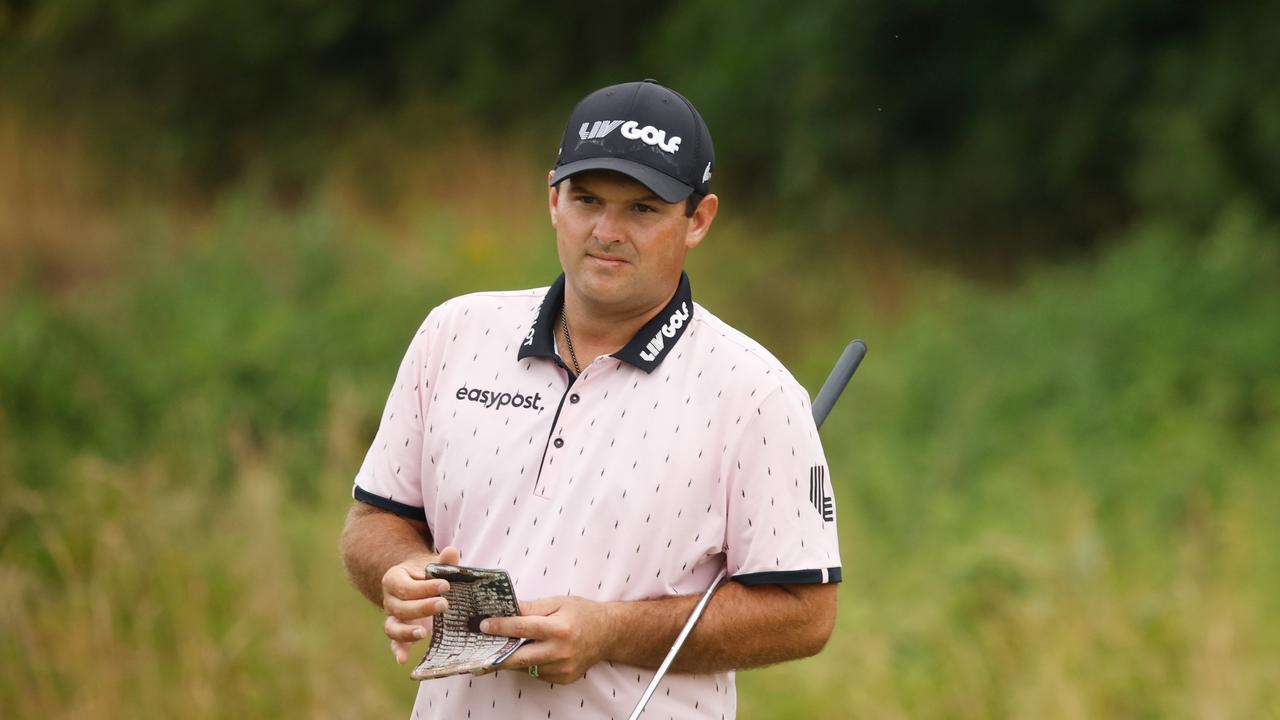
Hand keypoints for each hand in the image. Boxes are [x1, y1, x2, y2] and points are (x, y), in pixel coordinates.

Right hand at [382, 545, 459, 664]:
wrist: (416, 582)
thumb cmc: (427, 573)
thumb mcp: (433, 565)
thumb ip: (443, 561)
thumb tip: (452, 551)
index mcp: (394, 579)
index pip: (406, 586)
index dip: (425, 587)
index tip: (446, 586)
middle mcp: (389, 599)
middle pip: (401, 607)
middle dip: (422, 607)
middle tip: (444, 605)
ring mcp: (392, 617)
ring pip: (392, 626)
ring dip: (407, 631)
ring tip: (423, 632)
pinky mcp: (398, 631)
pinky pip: (394, 643)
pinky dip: (397, 651)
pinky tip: (403, 660)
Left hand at [480, 596, 612, 684]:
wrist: (608, 633)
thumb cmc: (581, 613)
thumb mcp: (557, 602)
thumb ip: (531, 607)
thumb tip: (506, 608)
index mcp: (559, 629)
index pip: (524, 628)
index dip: (501, 627)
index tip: (484, 625)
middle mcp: (561, 652)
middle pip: (520, 657)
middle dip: (497, 655)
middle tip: (478, 653)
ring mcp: (562, 668)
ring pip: (527, 667)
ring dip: (512, 659)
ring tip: (497, 651)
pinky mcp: (563, 678)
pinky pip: (537, 673)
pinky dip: (529, 664)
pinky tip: (527, 654)